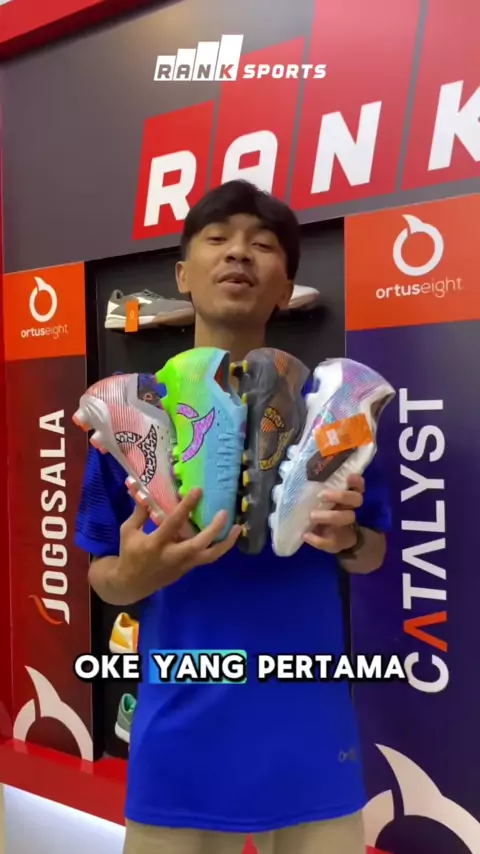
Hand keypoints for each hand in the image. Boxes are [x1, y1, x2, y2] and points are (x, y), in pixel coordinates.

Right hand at [118, 488, 240, 590]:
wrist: (131, 584)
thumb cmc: (130, 553)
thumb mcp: (129, 531)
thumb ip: (140, 512)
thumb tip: (144, 490)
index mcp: (155, 544)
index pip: (173, 523)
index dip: (186, 506)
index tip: (198, 490)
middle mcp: (172, 556)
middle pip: (198, 545)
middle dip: (214, 529)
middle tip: (224, 512)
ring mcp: (182, 565)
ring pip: (209, 556)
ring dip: (225, 543)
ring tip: (238, 528)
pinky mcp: (187, 569)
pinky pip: (206, 558)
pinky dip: (218, 547)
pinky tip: (226, 535)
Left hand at [303, 473, 364, 553]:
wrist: (329, 536)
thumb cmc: (322, 509)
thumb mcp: (320, 498)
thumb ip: (316, 487)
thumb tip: (304, 474)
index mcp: (347, 497)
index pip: (358, 486)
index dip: (356, 481)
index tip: (348, 477)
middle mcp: (350, 509)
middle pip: (356, 499)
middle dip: (341, 496)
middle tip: (321, 495)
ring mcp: (346, 527)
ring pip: (347, 517)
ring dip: (329, 516)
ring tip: (312, 516)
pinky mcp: (339, 543)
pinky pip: (332, 543)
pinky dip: (317, 540)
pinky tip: (306, 535)